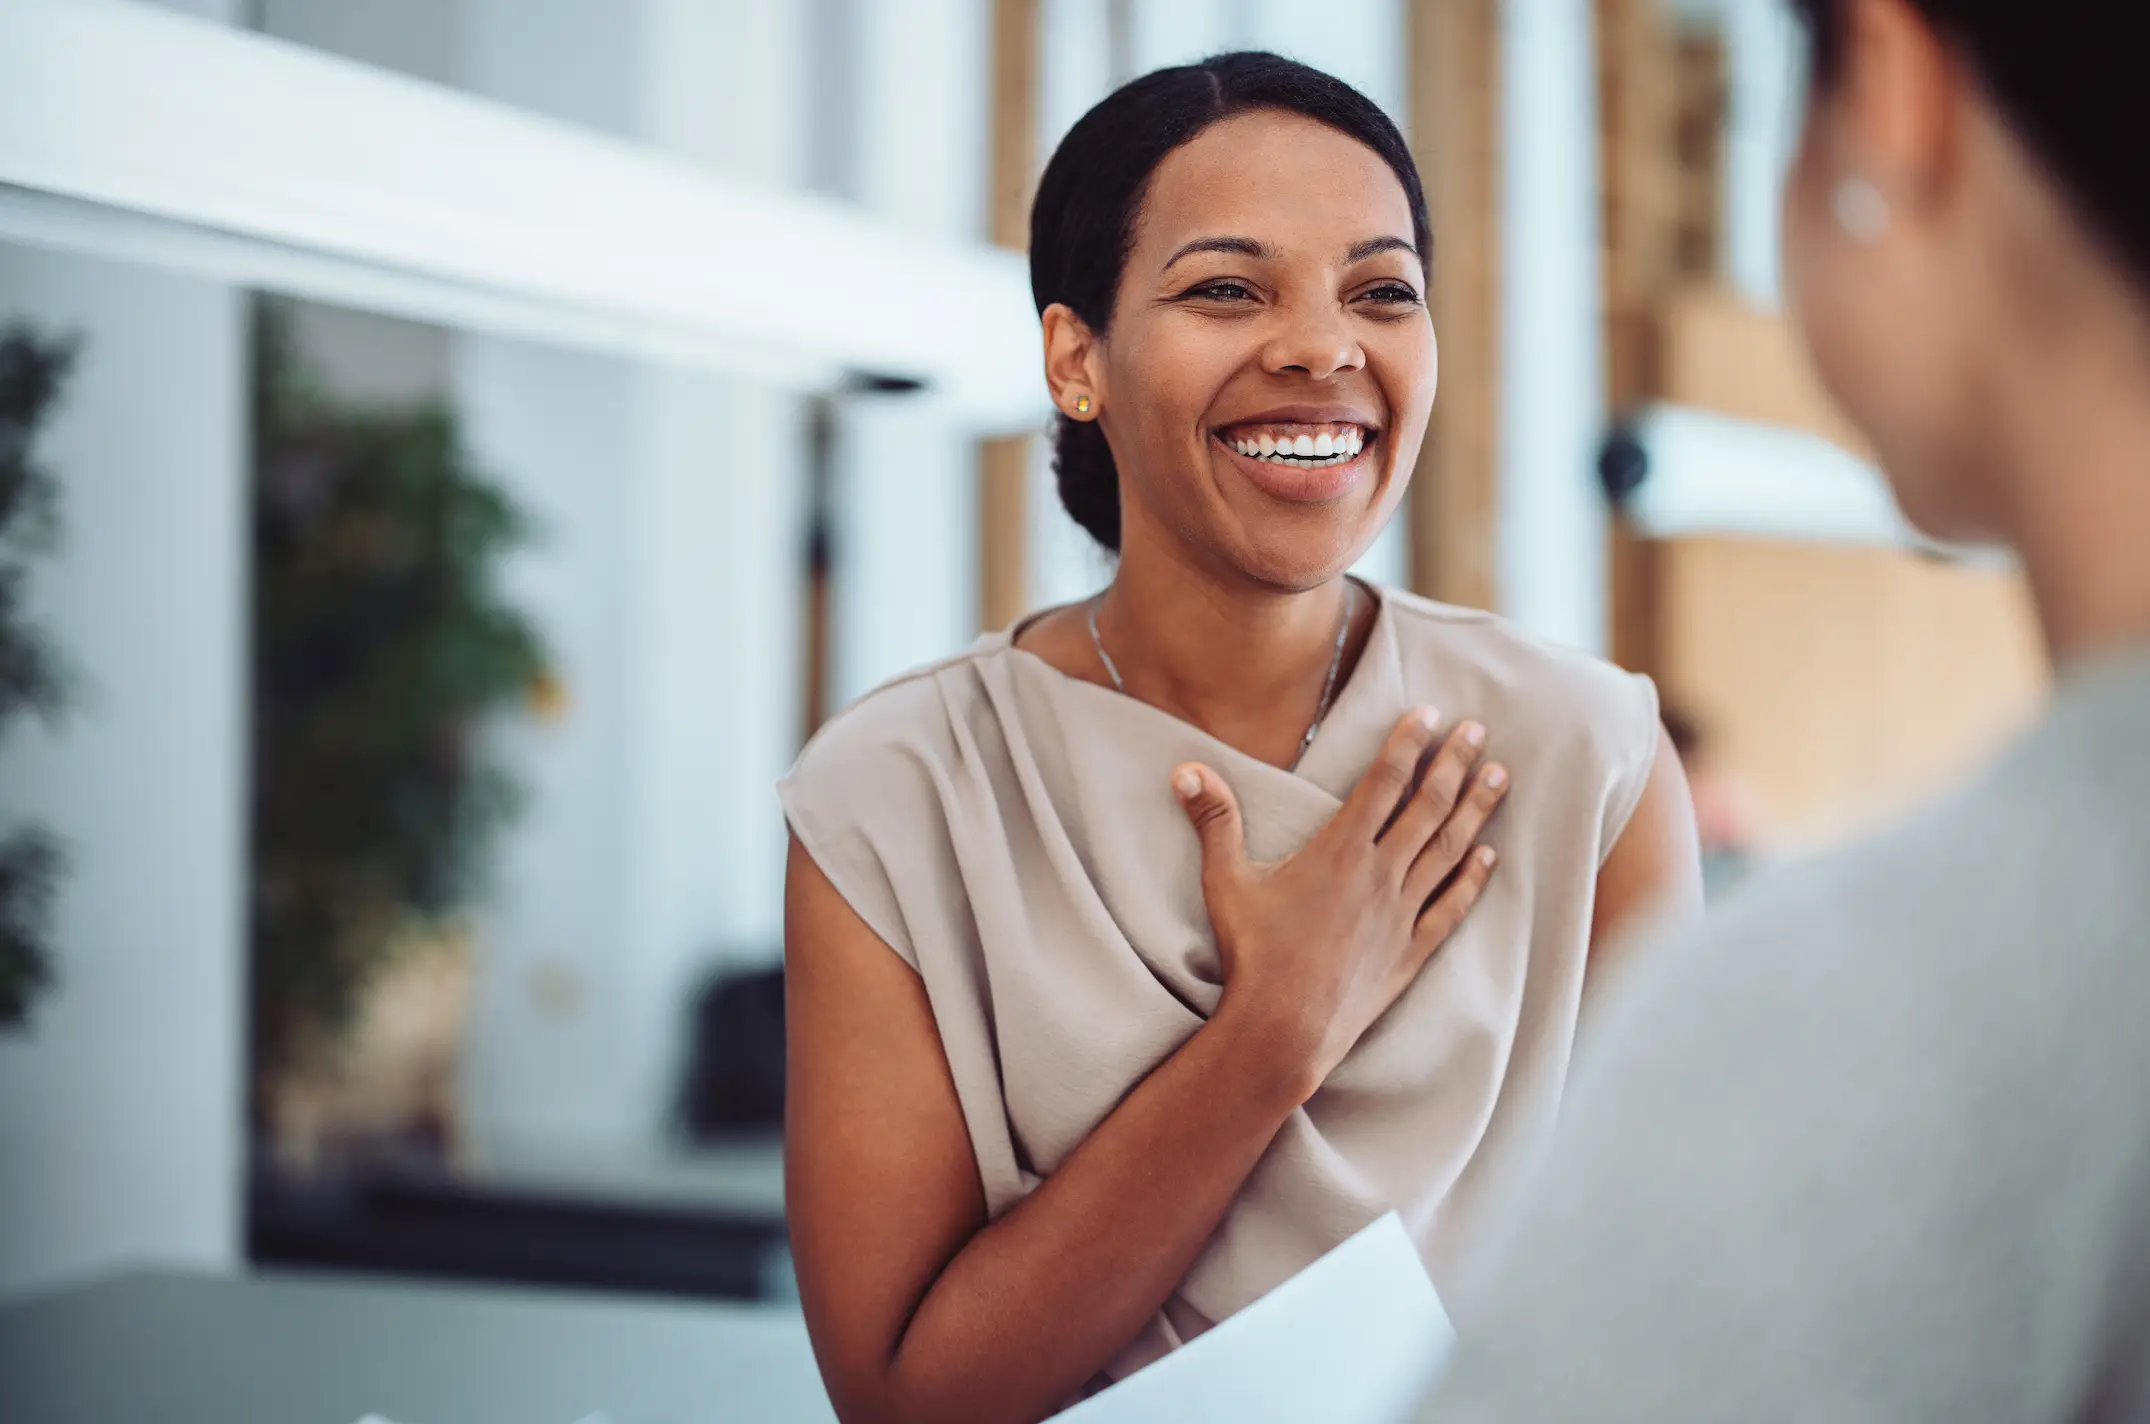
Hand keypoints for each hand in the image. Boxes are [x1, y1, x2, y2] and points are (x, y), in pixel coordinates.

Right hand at [1174, 707, 1506, 1091]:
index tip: (1429, 713)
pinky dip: (1473, 880)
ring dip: (1477, 809)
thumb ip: (1214, 820)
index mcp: (1340, 851)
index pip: (1384, 782)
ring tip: (1500, 776)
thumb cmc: (1253, 955)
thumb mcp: (1225, 881)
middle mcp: (1380, 875)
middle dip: (1455, 763)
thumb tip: (1185, 769)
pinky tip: (1490, 856)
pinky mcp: (1409, 953)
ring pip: (1449, 850)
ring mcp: (1400, 915)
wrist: (1284, 1028)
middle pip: (1428, 807)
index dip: (1408, 743)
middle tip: (1479, 730)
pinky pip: (1451, 908)